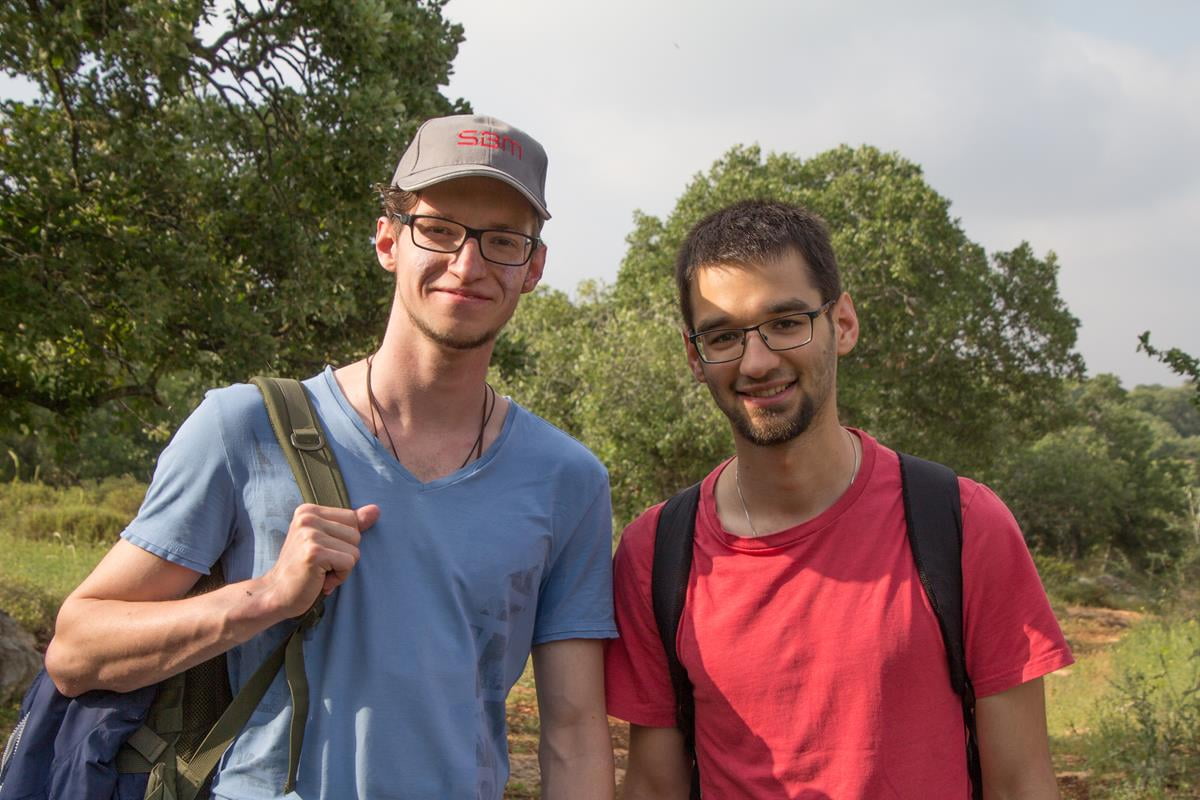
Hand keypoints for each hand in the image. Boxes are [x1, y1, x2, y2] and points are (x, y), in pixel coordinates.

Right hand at [260, 503, 379, 618]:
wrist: (276, 594)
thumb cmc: (304, 570)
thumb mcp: (326, 541)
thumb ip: (351, 524)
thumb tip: (376, 510)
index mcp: (308, 510)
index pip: (352, 519)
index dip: (344, 542)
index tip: (323, 553)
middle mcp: (307, 517)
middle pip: (356, 534)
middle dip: (344, 555)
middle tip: (321, 566)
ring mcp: (310, 534)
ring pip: (354, 550)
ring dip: (342, 568)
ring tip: (320, 573)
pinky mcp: (315, 553)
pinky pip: (349, 563)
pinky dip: (340, 577)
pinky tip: (320, 580)